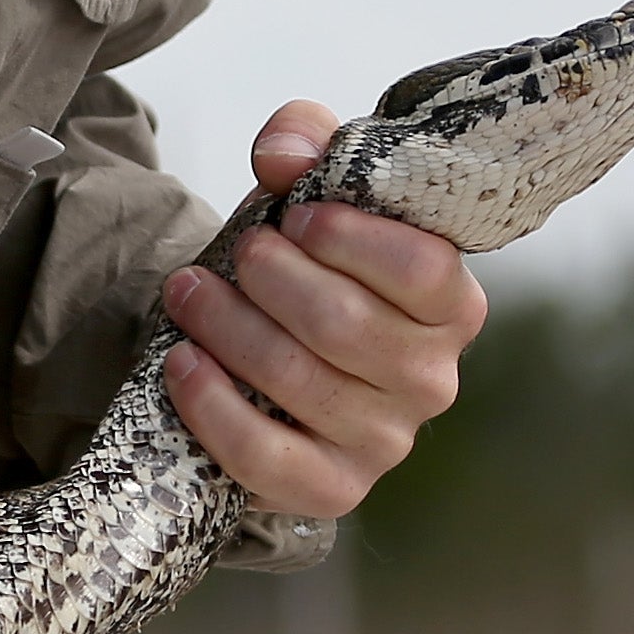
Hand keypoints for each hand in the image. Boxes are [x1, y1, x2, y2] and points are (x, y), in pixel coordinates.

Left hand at [161, 101, 487, 519]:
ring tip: (187, 293)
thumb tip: (282, 152)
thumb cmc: (305, 266)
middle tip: (232, 255)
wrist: (271, 356)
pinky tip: (182, 363)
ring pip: (299, 382)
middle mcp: (433, 378)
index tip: (292, 217)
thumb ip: (308, 144)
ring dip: (229, 330)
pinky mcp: (331, 488)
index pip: (422, 269)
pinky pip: (266, 457)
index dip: (350, 240)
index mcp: (451, 304)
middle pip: (346, 325)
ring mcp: (384, 441)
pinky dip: (214, 408)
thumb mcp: (313, 190)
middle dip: (272, 282)